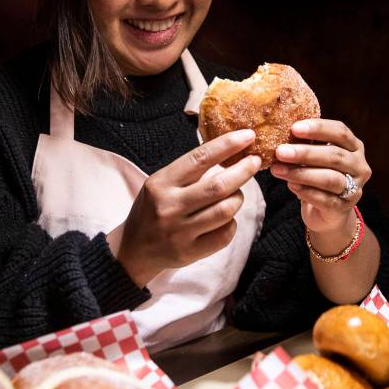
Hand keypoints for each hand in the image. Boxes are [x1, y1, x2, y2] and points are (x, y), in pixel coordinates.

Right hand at [109, 129, 260, 286]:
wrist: (134, 249)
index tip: (248, 136)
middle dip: (243, 171)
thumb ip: (188, 172)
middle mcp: (169, 207)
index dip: (227, 145)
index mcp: (161, 183)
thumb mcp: (160, 183)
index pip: (200, 158)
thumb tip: (228, 152)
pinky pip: (224, 235)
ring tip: (236, 194)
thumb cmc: (153, 209)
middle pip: (219, 186)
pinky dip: (231, 223)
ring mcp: (179, 232)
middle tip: (255, 162)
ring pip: (225, 211)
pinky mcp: (189, 252)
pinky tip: (226, 218)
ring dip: (238, 198)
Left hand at [270, 118, 370, 236]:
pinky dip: (306, 191)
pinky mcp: (344, 207)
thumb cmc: (319, 175)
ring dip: (301, 173)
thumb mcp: (315, 157)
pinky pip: (325, 199)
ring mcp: (355, 188)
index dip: (318, 128)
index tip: (294, 128)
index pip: (340, 132)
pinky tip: (290, 185)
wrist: (327, 212)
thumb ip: (305, 144)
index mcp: (354, 147)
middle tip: (280, 151)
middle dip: (305, 153)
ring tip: (278, 169)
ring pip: (329, 178)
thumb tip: (280, 133)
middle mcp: (359, 166)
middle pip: (334, 156)